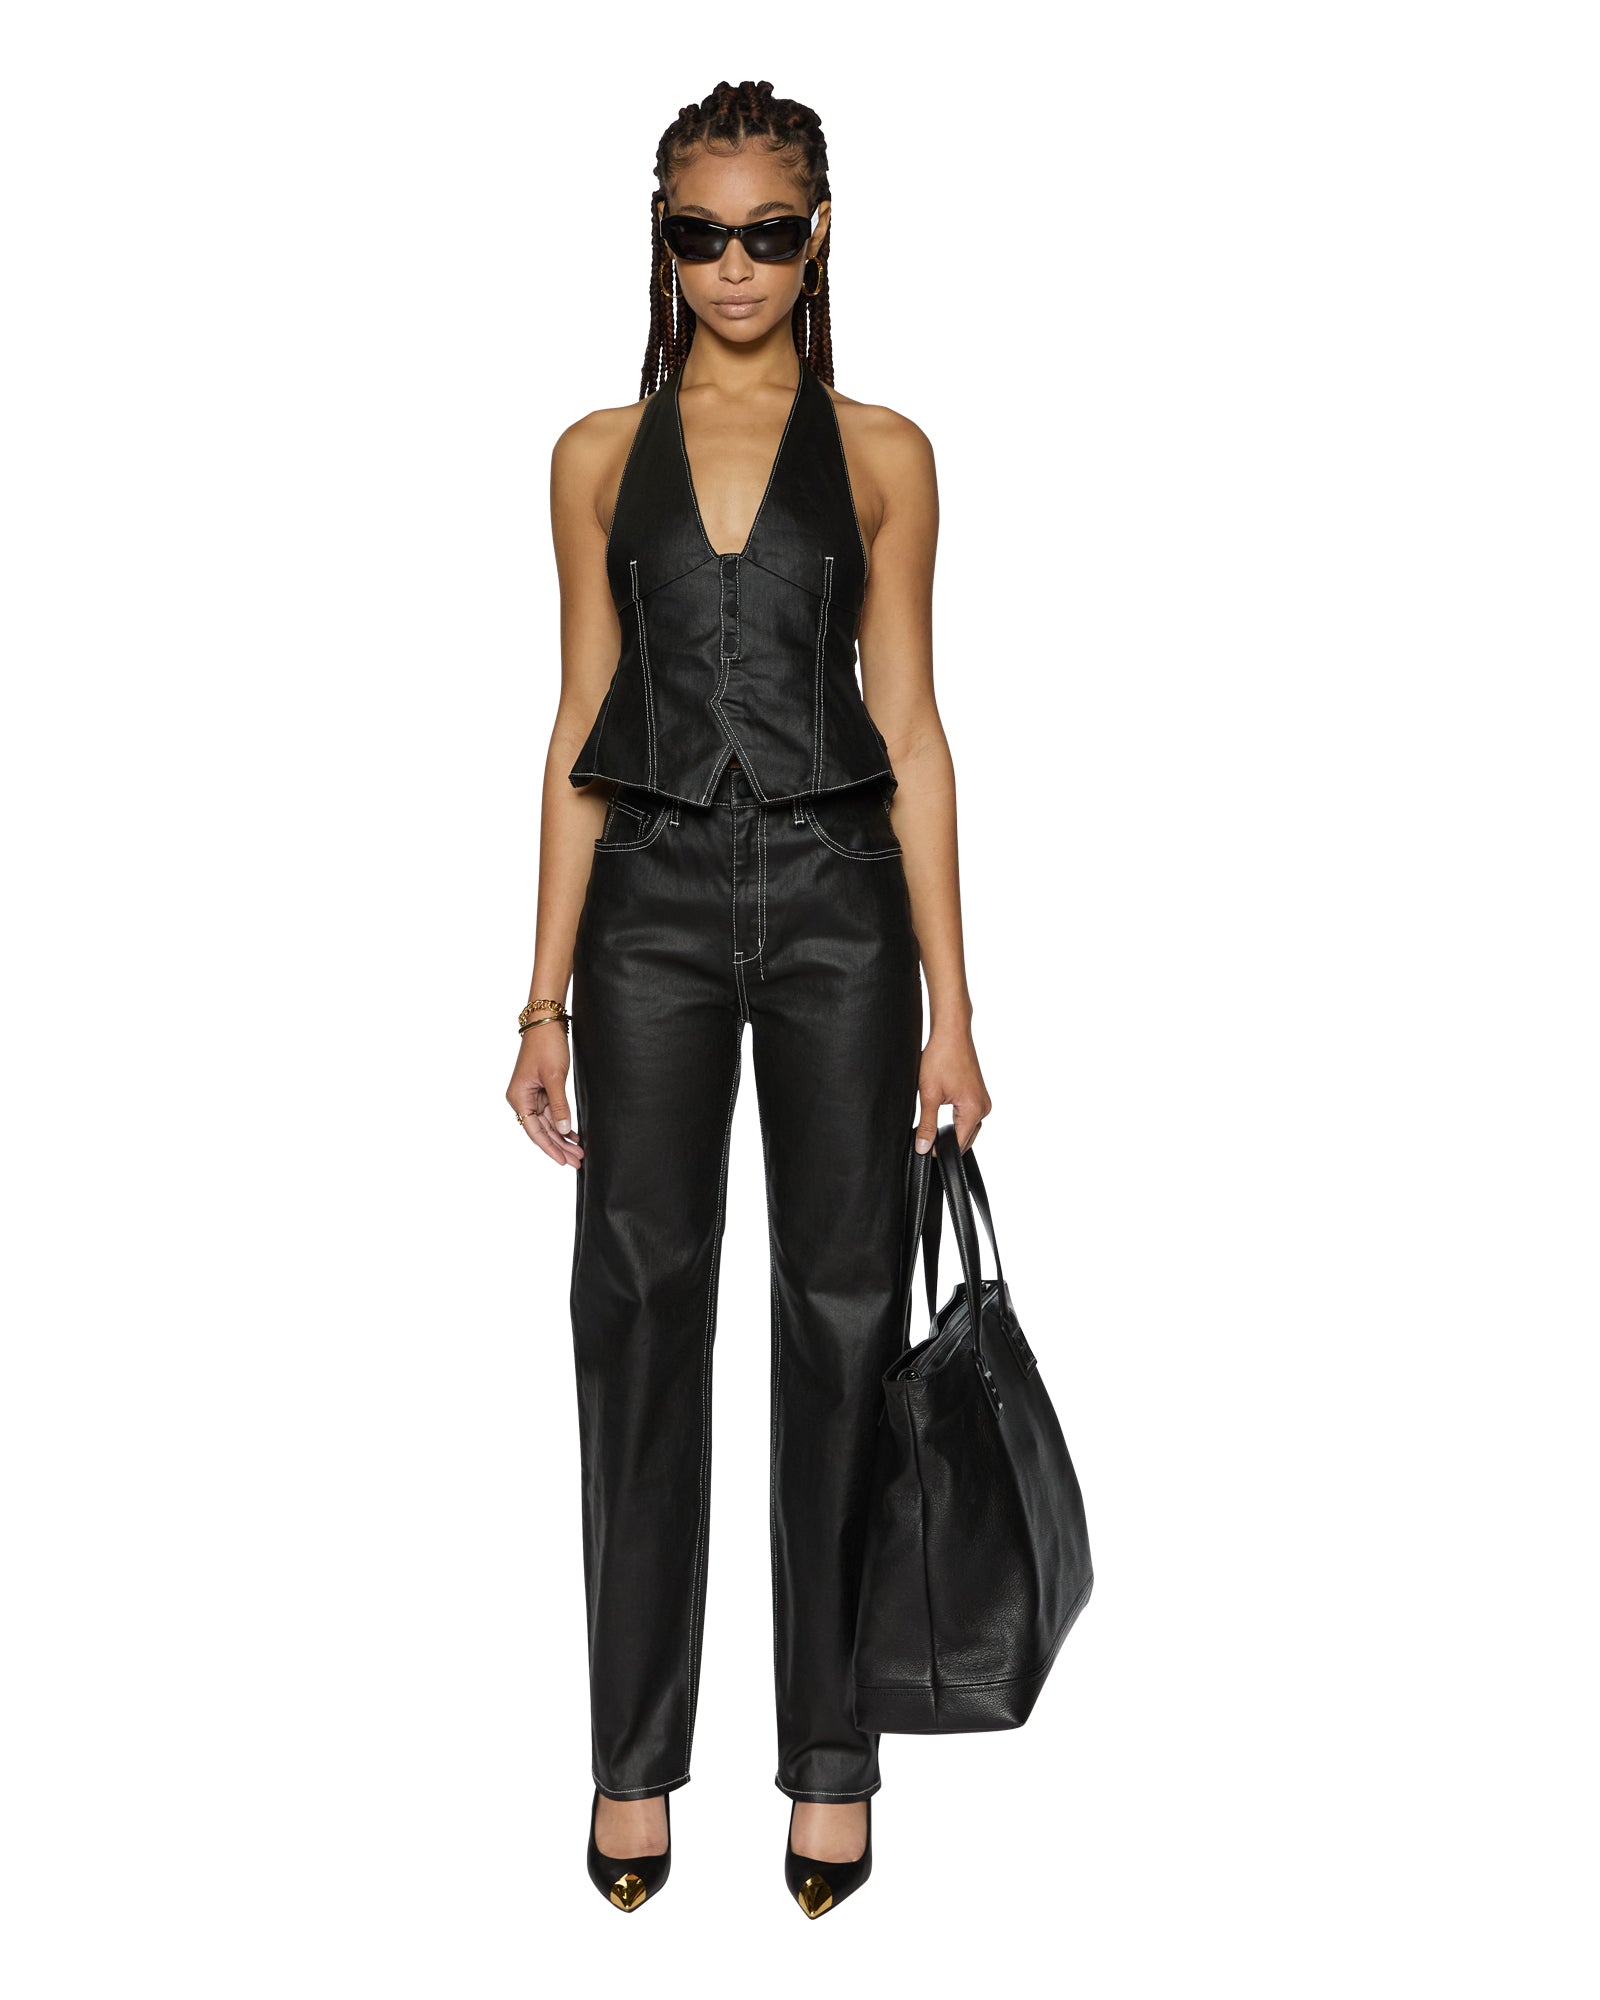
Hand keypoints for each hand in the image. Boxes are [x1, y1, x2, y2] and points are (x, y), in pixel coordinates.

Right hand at [506, 1022, 584, 1166]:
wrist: (546, 1022)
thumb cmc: (546, 1046)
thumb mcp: (554, 1077)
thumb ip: (559, 1106)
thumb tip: (563, 1130)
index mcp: (519, 1098)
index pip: (534, 1131)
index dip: (550, 1148)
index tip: (563, 1161)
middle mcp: (522, 1099)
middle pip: (542, 1130)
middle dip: (560, 1146)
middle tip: (578, 1160)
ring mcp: (532, 1095)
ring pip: (548, 1123)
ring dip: (563, 1137)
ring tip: (579, 1151)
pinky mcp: (542, 1089)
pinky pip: (552, 1113)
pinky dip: (562, 1123)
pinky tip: (573, 1135)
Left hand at [914, 1025, 991, 1153]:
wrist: (951, 1032)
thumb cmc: (941, 1057)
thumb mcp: (929, 1094)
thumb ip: (927, 1124)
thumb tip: (923, 1147)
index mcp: (974, 1110)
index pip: (958, 1144)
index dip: (940, 1150)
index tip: (924, 1149)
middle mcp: (984, 1108)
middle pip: (965, 1138)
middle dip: (947, 1143)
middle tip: (925, 1140)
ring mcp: (984, 1101)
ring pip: (968, 1128)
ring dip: (952, 1132)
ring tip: (933, 1127)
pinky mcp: (979, 1094)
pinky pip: (970, 1116)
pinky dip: (958, 1121)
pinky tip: (943, 1117)